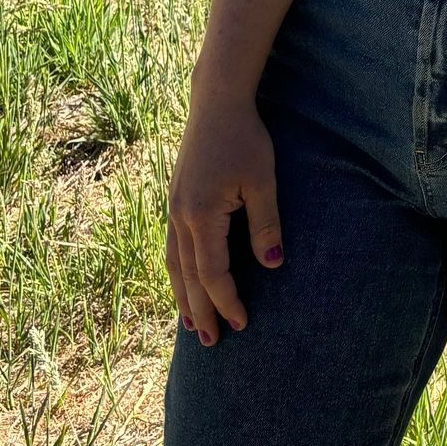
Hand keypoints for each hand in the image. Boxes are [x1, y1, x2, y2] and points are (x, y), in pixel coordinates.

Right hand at [166, 90, 282, 346]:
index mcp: (201, 216)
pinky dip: (178, 272)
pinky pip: (173, 247)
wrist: (216, 103)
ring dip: (183, 296)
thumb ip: (266, 224)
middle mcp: (180, 217)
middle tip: (211, 342)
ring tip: (190, 324)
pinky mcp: (176, 200)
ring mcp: (173, 209)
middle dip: (200, 311)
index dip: (227, 302)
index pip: (213, 274)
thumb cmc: (245, 138)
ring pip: (174, 264)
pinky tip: (185, 281)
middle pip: (188, 277)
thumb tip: (273, 265)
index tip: (242, 323)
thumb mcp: (263, 180)